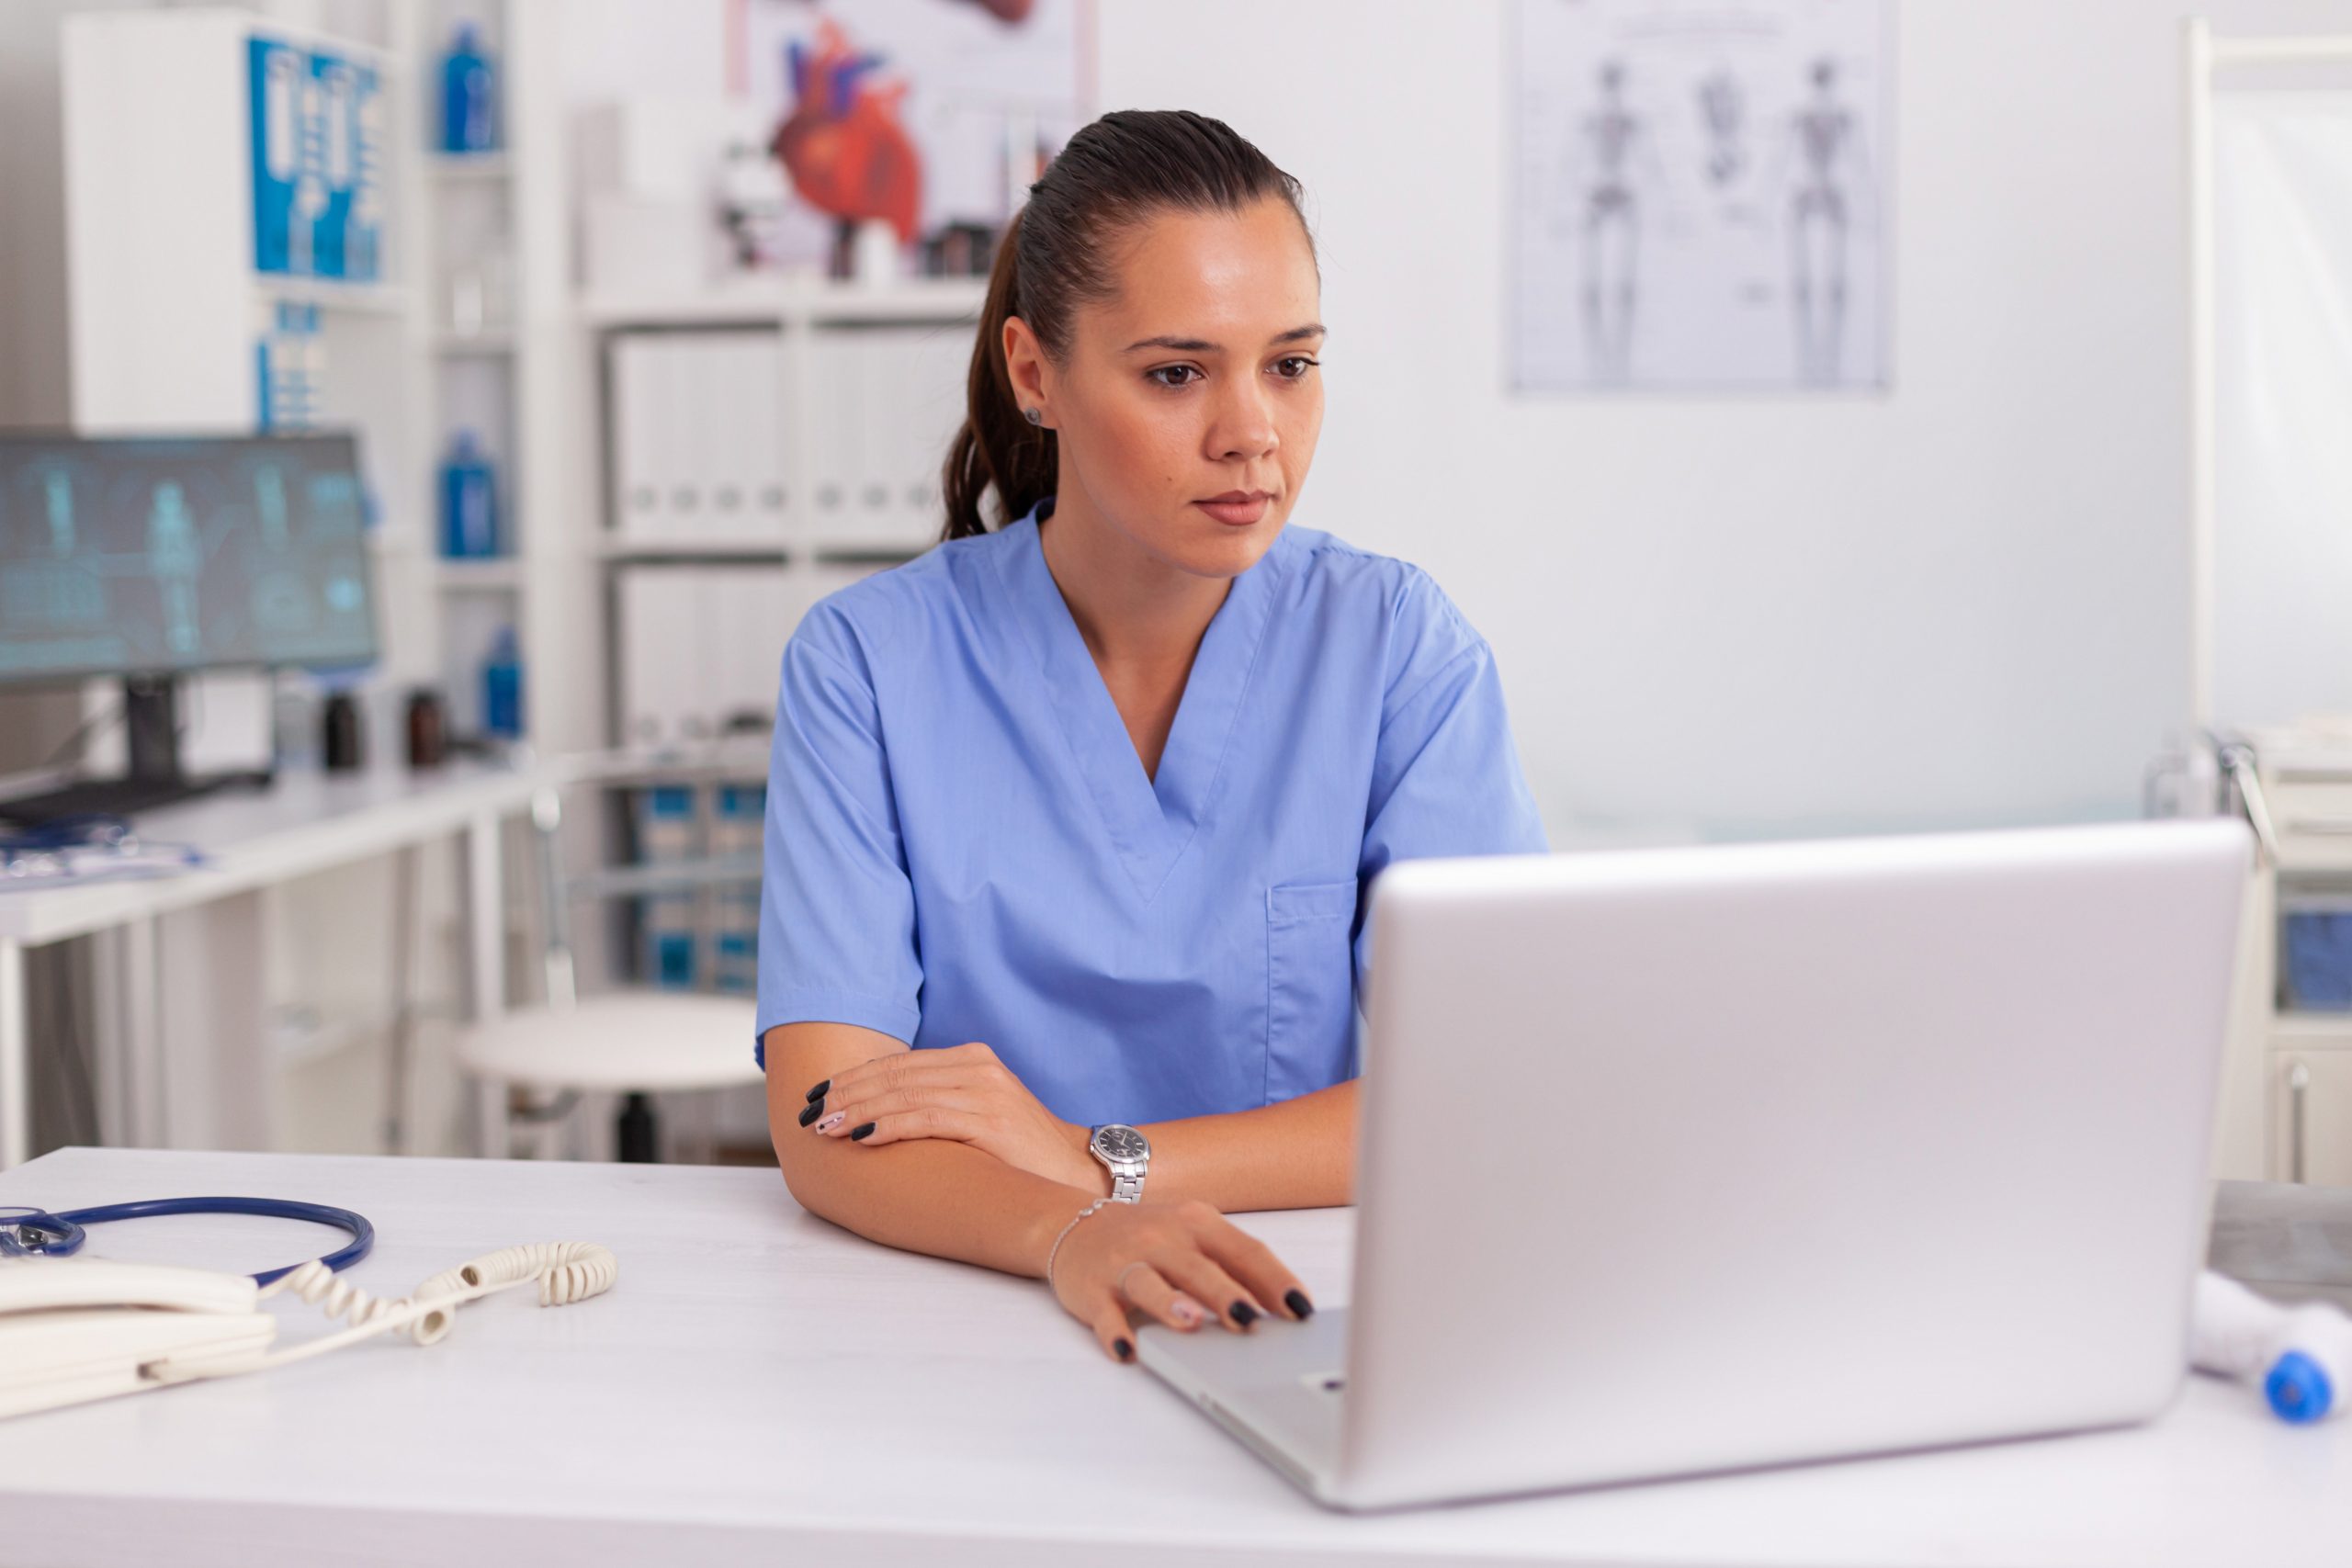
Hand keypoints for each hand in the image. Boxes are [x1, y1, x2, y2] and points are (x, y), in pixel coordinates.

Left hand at [798, 1043, 1099, 1191]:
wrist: (1075, 1173)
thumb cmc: (1019, 1153)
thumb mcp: (978, 1114)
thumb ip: (939, 1102)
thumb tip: (878, 1112)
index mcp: (972, 1059)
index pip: (899, 1064)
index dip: (853, 1078)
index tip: (817, 1095)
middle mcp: (978, 1067)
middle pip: (895, 1075)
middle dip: (845, 1094)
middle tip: (809, 1113)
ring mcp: (986, 1091)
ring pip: (904, 1095)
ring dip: (857, 1111)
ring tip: (825, 1128)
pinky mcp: (991, 1120)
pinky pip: (927, 1118)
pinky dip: (889, 1125)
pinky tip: (862, 1138)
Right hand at [1048, 1198, 1315, 1361]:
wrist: (1075, 1225)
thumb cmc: (1151, 1238)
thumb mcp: (1195, 1236)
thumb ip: (1234, 1265)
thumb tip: (1283, 1305)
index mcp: (1197, 1224)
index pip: (1244, 1251)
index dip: (1274, 1280)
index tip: (1300, 1310)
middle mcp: (1161, 1239)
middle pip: (1198, 1267)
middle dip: (1225, 1293)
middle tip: (1250, 1320)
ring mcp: (1124, 1262)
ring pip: (1149, 1282)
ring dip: (1170, 1304)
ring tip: (1190, 1323)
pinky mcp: (1092, 1289)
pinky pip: (1104, 1312)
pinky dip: (1114, 1330)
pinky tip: (1127, 1349)